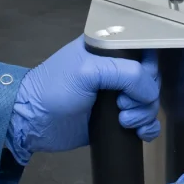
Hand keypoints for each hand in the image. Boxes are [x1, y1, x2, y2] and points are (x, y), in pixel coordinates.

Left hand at [8, 36, 159, 163]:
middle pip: (151, 81)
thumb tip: (151, 94)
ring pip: (151, 103)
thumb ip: (125, 74)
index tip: (134, 84)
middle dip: (144, 96)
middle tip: (122, 105)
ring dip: (144, 114)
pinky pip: (147, 122)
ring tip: (123, 121)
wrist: (32, 123)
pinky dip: (149, 128)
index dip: (148, 70)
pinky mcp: (119, 119)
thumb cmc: (54, 89)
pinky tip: (139, 132)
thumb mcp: (88, 71)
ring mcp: (119, 96)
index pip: (145, 53)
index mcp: (110, 50)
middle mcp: (117, 72)